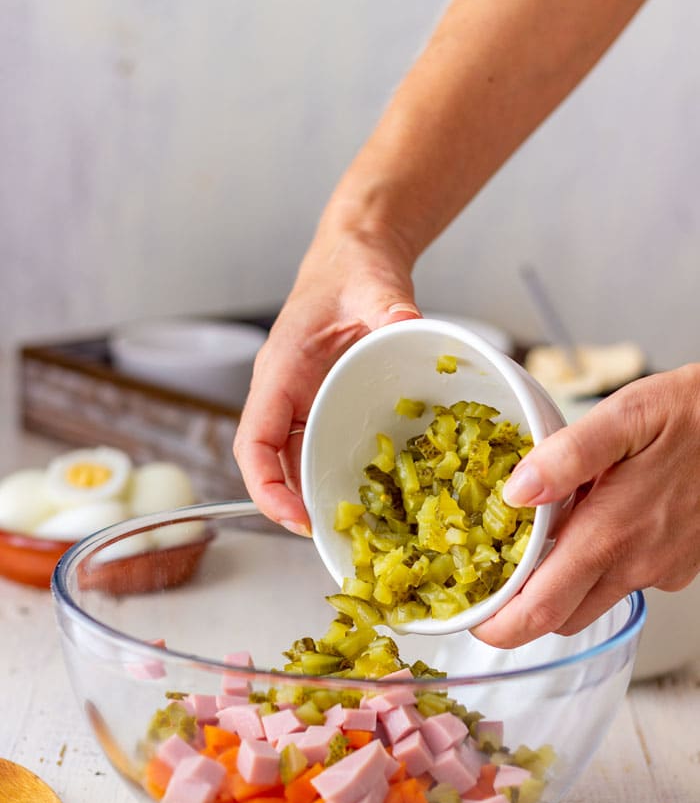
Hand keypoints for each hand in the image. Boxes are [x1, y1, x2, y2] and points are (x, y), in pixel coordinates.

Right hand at [233, 221, 420, 534]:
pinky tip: (373, 500)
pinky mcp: (325, 409)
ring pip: (296, 465)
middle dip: (294, 507)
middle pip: (272, 466)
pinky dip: (339, 478)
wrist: (356, 260)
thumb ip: (388, 305)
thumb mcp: (372, 284)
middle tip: (334, 542)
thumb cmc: (351, 269)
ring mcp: (303, 405)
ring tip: (355, 533)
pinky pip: (322, 451)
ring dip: (317, 498)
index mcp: (280, 371)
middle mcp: (284, 395)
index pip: (254, 442)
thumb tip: (410, 324)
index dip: (267, 487)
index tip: (295, 518)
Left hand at [472, 363, 699, 647]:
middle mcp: (636, 565)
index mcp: (610, 535)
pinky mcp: (679, 565)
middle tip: (492, 577)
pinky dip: (599, 567)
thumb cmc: (697, 412)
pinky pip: (626, 581)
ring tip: (537, 544)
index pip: (539, 612)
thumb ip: (567, 456)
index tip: (470, 617)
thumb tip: (516, 492)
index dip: (497, 627)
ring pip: (591, 603)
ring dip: (559, 589)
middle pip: (558, 619)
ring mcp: (660, 570)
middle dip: (519, 611)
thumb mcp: (627, 416)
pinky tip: (594, 524)